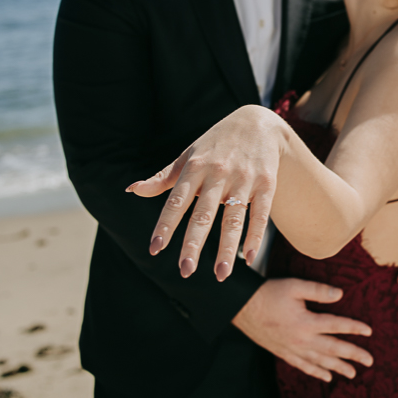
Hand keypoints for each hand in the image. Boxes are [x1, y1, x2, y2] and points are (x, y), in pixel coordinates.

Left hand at [126, 105, 282, 280]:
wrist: (258, 122)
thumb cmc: (215, 145)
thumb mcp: (188, 157)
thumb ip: (163, 178)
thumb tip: (131, 190)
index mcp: (195, 168)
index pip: (176, 201)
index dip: (165, 225)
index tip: (155, 248)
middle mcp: (218, 173)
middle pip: (203, 214)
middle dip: (193, 243)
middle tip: (185, 271)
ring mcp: (243, 179)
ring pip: (233, 218)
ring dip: (226, 249)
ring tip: (220, 275)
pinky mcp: (266, 184)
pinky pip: (260, 214)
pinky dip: (255, 237)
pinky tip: (248, 258)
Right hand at [233, 277, 372, 382]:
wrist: (242, 307)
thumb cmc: (269, 293)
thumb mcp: (294, 286)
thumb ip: (318, 290)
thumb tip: (340, 295)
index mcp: (306, 322)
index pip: (336, 325)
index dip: (354, 328)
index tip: (369, 331)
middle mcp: (302, 340)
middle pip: (333, 349)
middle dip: (353, 356)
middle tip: (370, 362)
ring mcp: (292, 349)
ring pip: (320, 362)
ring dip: (338, 368)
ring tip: (353, 374)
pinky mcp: (283, 353)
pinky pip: (303, 366)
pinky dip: (316, 372)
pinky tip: (326, 377)